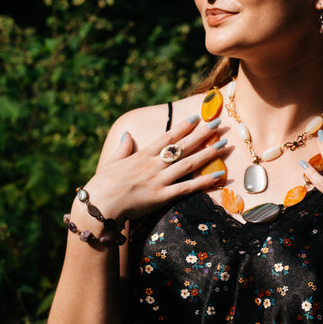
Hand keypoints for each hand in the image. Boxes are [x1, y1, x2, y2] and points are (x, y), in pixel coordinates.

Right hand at [79, 115, 226, 223]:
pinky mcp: (161, 197)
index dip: (183, 127)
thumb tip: (128, 134)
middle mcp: (153, 165)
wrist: (98, 206)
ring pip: (188, 164)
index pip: (167, 137)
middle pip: (182, 147)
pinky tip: (219, 175)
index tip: (197, 117)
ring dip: (208, 153)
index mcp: (142, 155)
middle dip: (202, 135)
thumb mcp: (111, 162)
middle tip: (218, 124)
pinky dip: (204, 182)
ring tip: (224, 145)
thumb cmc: (101, 185)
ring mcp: (158, 180)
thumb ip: (122, 148)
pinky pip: (187, 188)